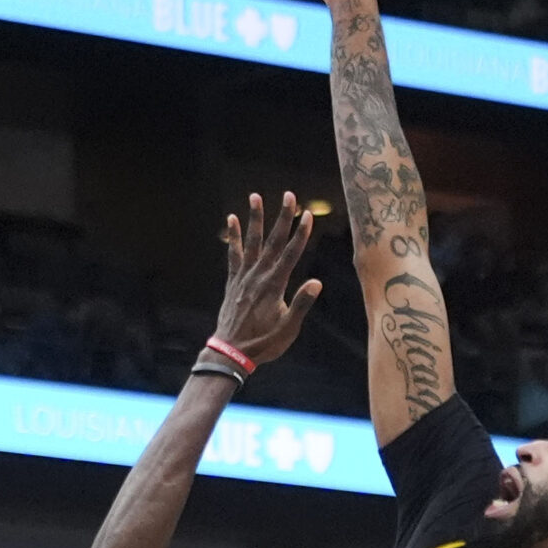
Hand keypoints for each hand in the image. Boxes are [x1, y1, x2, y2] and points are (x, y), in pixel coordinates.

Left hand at [213, 192, 322, 365]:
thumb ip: (301, 304)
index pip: (291, 254)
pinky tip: (232, 219)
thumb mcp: (288, 329)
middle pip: (273, 241)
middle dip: (283, 217)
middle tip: (289, 195)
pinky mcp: (233, 281)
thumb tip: (317, 282)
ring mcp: (243, 277)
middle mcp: (258, 276)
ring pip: (251, 242)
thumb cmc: (264, 343)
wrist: (231, 352)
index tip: (308, 214)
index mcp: (274, 286)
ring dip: (255, 218)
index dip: (301, 233)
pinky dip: (234, 236)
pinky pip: (233, 253)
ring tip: (255, 196)